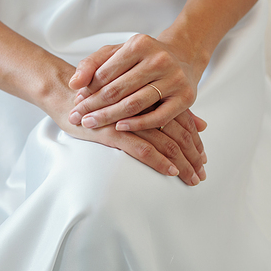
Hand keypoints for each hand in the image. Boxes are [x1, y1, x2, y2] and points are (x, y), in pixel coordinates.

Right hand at [51, 90, 206, 185]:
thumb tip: (203, 124)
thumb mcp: (139, 98)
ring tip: (191, 178)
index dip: (194, 140)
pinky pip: (140, 147)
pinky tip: (170, 171)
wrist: (66, 92)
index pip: (181, 120)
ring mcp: (128, 118)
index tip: (203, 157)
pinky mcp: (112, 131)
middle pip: (178, 132)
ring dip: (181, 163)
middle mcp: (144, 105)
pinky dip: (158, 160)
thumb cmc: (104, 96)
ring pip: (164, 142)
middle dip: (192, 155)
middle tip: (201, 174)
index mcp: (152, 96)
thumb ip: (170, 109)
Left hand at [67, 33, 205, 135]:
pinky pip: (158, 117)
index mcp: (140, 44)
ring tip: (90, 124)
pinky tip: (120, 128)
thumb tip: (74, 84)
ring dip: (109, 117)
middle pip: (117, 89)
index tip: (76, 101)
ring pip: (135, 104)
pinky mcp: (186, 98)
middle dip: (93, 106)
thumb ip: (92, 64)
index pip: (105, 72)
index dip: (88, 89)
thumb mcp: (117, 52)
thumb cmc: (144, 57)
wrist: (183, 56)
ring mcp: (174, 79)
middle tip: (76, 117)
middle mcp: (159, 59)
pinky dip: (138, 125)